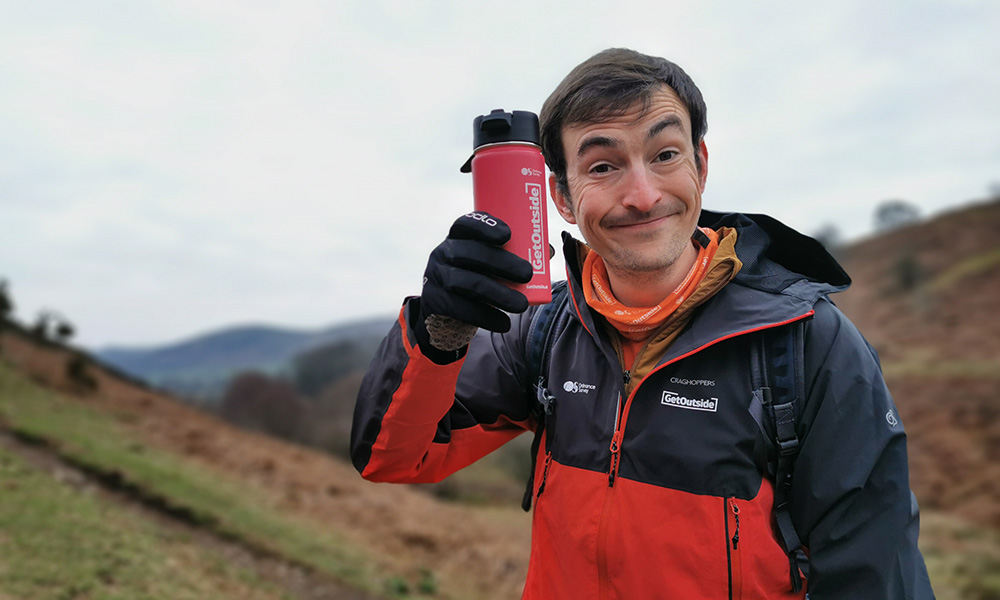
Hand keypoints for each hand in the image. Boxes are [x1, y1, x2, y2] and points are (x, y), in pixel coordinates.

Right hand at [419, 212, 532, 335]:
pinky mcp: (434, 301)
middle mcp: (443, 253)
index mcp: (458, 237)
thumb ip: (515, 253)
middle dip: (500, 263)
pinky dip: (484, 317)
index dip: (485, 227)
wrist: (446, 311)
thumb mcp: (489, 263)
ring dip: (497, 294)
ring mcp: (435, 277)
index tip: (508, 235)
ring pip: (465, 283)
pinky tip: (503, 323)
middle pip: (469, 253)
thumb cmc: (477, 277)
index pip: (466, 224)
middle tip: (527, 274)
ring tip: (521, 305)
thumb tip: (548, 251)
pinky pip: (459, 308)